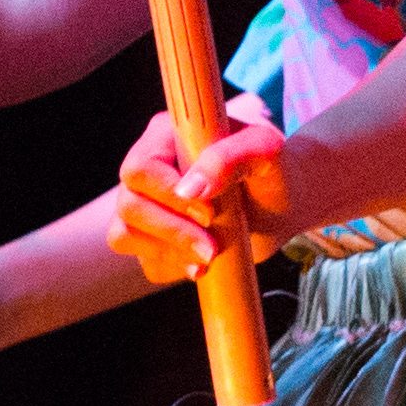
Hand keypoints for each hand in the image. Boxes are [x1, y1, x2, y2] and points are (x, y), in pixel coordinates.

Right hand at [111, 107, 297, 281]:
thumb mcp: (265, 151)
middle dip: (172, 231)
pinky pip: (146, 263)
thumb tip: (189, 189)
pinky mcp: (155, 240)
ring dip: (168, 252)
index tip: (208, 211)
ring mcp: (146, 207)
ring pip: (124, 235)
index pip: (140, 168)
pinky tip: (205, 263)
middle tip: (212, 245)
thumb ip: (230, 157)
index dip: (167, 194)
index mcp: (165, 137)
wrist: (282, 205)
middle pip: (129, 205)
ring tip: (210, 255)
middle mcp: (148, 170)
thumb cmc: (272, 170)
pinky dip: (175, 268)